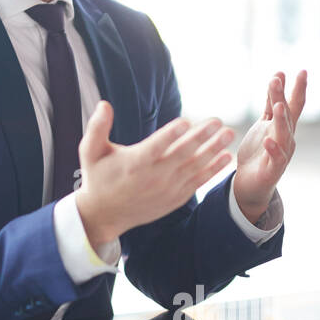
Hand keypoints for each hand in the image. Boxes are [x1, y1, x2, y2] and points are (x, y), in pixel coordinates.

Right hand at [74, 101, 234, 246]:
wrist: (104, 214)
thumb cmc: (98, 177)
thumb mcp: (90, 151)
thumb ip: (97, 127)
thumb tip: (104, 104)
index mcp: (134, 163)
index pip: (155, 147)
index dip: (170, 135)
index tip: (186, 121)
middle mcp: (153, 177)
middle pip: (182, 155)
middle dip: (202, 137)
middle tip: (219, 121)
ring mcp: (167, 189)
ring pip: (195, 167)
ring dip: (214, 150)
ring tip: (229, 135)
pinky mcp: (175, 198)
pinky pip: (198, 182)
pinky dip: (213, 170)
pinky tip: (225, 157)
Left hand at [233, 70, 307, 222]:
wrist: (251, 185)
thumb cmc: (259, 152)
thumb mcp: (263, 123)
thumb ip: (270, 104)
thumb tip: (276, 78)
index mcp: (284, 127)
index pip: (293, 105)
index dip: (298, 88)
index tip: (302, 70)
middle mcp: (287, 139)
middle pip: (287, 115)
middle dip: (283, 96)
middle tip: (277, 79)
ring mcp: (282, 154)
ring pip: (283, 134)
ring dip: (281, 119)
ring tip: (277, 105)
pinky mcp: (273, 169)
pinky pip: (276, 158)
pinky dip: (273, 149)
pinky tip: (268, 139)